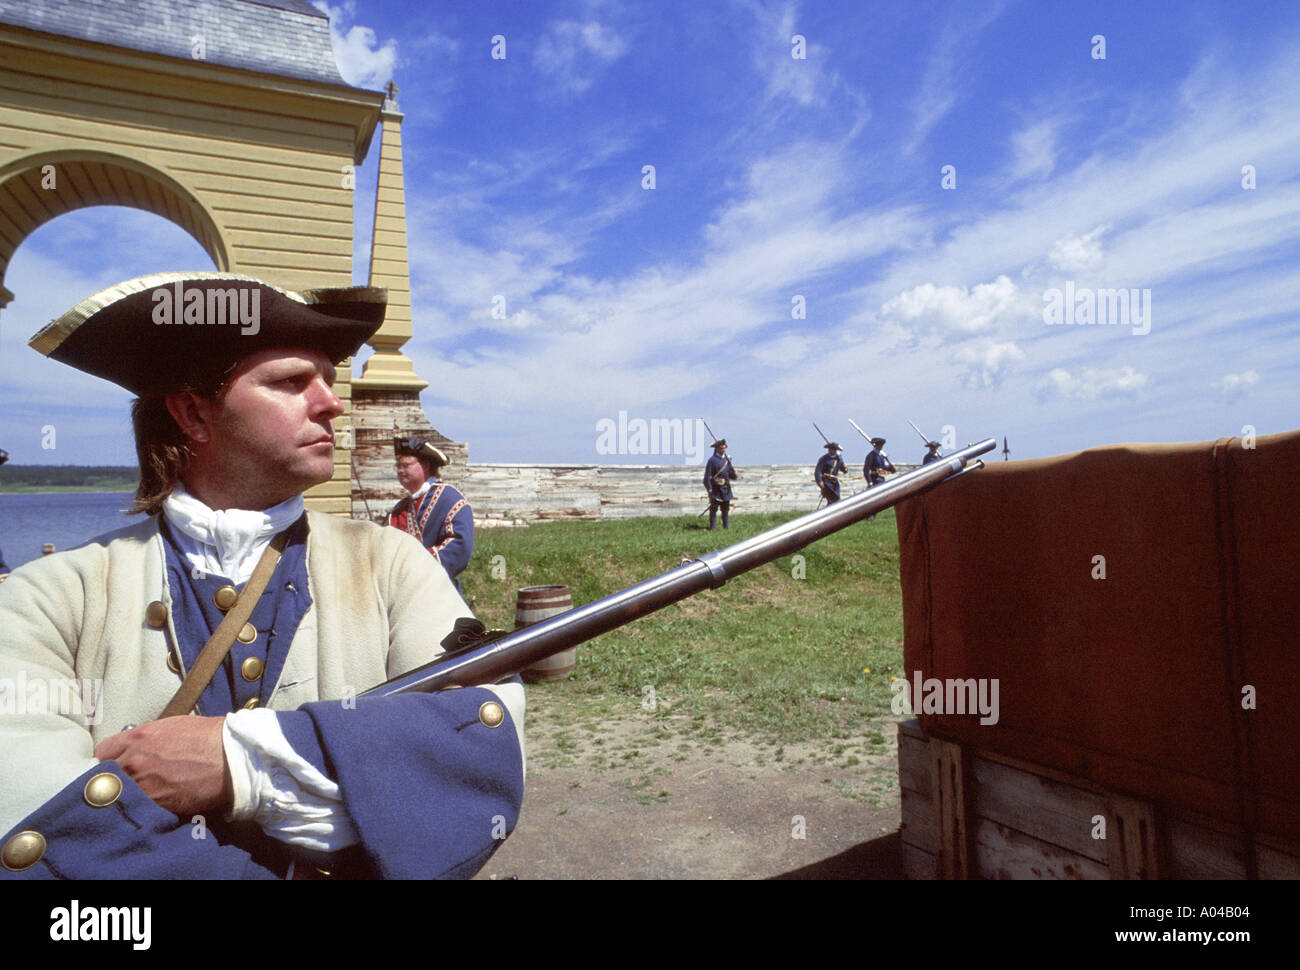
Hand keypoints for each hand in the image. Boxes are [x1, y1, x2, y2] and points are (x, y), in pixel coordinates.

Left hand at [94, 716, 232, 815]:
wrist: (233, 756)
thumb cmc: (210, 737)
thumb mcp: (173, 725)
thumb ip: (146, 737)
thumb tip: (133, 748)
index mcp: (138, 737)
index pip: (101, 753)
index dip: (108, 761)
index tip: (114, 767)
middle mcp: (135, 759)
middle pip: (105, 777)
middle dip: (115, 780)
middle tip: (128, 784)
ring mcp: (144, 783)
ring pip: (120, 795)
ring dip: (129, 796)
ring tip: (145, 795)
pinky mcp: (157, 803)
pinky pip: (139, 808)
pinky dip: (144, 808)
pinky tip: (157, 803)